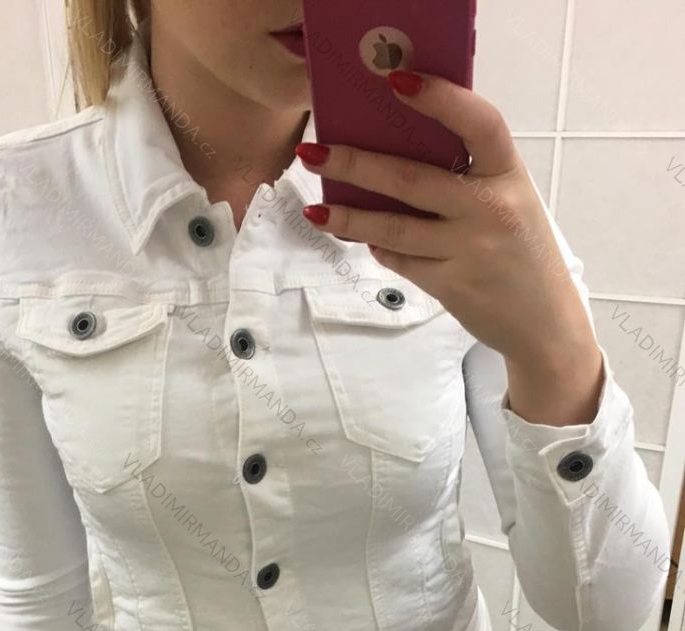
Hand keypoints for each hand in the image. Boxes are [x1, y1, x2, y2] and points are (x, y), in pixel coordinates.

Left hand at [295, 69, 603, 425]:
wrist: (544, 322)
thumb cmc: (521, 251)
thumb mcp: (511, 201)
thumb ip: (469, 177)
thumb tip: (395, 154)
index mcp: (509, 175)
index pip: (480, 125)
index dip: (441, 99)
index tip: (397, 81)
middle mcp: (490, 209)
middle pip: (410, 179)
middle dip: (355, 165)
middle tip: (313, 154)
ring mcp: (469, 249)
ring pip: (393, 228)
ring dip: (348, 218)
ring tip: (315, 210)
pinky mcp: (450, 285)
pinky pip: (401, 259)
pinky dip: (379, 247)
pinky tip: (364, 239)